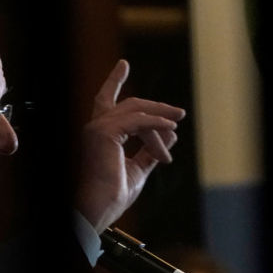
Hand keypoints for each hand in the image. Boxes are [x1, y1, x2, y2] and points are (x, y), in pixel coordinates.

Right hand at [75, 59, 185, 233]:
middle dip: (156, 108)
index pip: (105, 102)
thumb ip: (150, 151)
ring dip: (161, 120)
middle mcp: (93, 129)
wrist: (97, 208)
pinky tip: (169, 133)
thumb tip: (170, 136)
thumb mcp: (138, 169)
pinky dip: (156, 126)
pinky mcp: (104, 132)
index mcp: (97, 137)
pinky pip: (138, 121)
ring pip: (137, 113)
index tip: (123, 64)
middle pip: (129, 105)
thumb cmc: (111, 196)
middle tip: (179, 115)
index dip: (114, 81)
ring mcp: (96, 129)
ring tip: (178, 125)